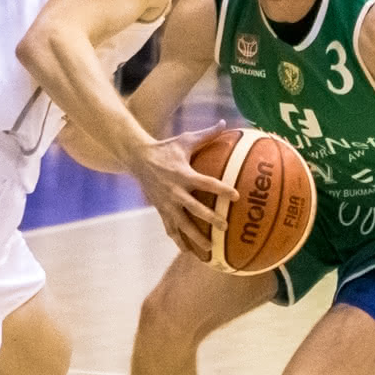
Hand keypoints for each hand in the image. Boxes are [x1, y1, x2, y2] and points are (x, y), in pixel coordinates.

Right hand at [125, 122, 237, 256]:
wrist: (138, 159)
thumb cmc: (165, 148)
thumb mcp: (185, 140)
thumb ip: (206, 134)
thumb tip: (224, 123)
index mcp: (184, 174)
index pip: (206, 183)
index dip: (221, 190)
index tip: (236, 196)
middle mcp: (175, 191)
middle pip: (195, 209)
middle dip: (210, 219)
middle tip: (225, 227)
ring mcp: (167, 203)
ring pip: (182, 224)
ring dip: (195, 238)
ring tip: (208, 249)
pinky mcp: (160, 209)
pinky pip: (170, 228)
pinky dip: (178, 240)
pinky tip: (187, 251)